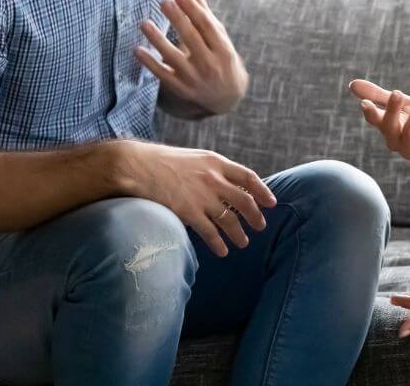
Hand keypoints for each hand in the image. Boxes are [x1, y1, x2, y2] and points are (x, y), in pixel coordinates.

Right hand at [118, 140, 276, 256]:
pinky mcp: (189, 212)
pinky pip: (210, 232)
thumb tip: (225, 183)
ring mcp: (202, 196)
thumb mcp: (193, 158)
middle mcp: (213, 178)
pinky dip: (218, 244)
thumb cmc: (162, 161)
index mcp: (215, 162)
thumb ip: (211, 169)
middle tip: (260, 226)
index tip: (271, 202)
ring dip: (239, 234)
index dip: (262, 191)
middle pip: (244, 201)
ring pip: (230, 220)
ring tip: (243, 242)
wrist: (137, 165)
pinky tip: (223, 251)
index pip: (248, 177)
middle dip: (255, 216)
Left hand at [136, 0, 249, 115]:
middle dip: (178, 19)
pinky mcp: (181, 90)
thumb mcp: (218, 36)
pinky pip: (163, 75)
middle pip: (191, 38)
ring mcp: (195, 79)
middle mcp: (210, 64)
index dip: (193, 8)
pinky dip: (150, 63)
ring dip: (158, 40)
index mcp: (223, 49)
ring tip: (144, 23)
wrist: (227, 98)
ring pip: (174, 57)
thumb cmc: (221, 58)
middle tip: (164, 1)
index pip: (206, 25)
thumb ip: (202, 11)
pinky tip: (137, 50)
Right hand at [348, 79, 409, 168]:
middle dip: (392, 110)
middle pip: (389, 127)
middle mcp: (396, 142)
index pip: (375, 121)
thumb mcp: (403, 104)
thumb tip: (352, 84)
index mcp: (388, 128)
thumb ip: (379, 96)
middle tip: (397, 93)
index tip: (365, 103)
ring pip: (409, 133)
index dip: (370, 113)